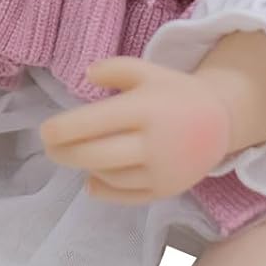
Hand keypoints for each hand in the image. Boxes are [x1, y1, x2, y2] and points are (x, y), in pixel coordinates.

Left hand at [39, 56, 233, 203]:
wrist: (221, 121)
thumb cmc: (175, 93)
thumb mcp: (148, 70)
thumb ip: (115, 69)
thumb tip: (85, 75)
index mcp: (146, 108)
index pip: (95, 122)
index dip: (64, 130)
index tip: (45, 131)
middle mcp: (153, 142)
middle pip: (95, 155)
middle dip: (65, 153)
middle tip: (51, 147)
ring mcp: (161, 170)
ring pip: (108, 175)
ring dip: (86, 166)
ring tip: (78, 154)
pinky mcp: (166, 190)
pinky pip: (125, 195)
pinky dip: (103, 189)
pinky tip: (91, 179)